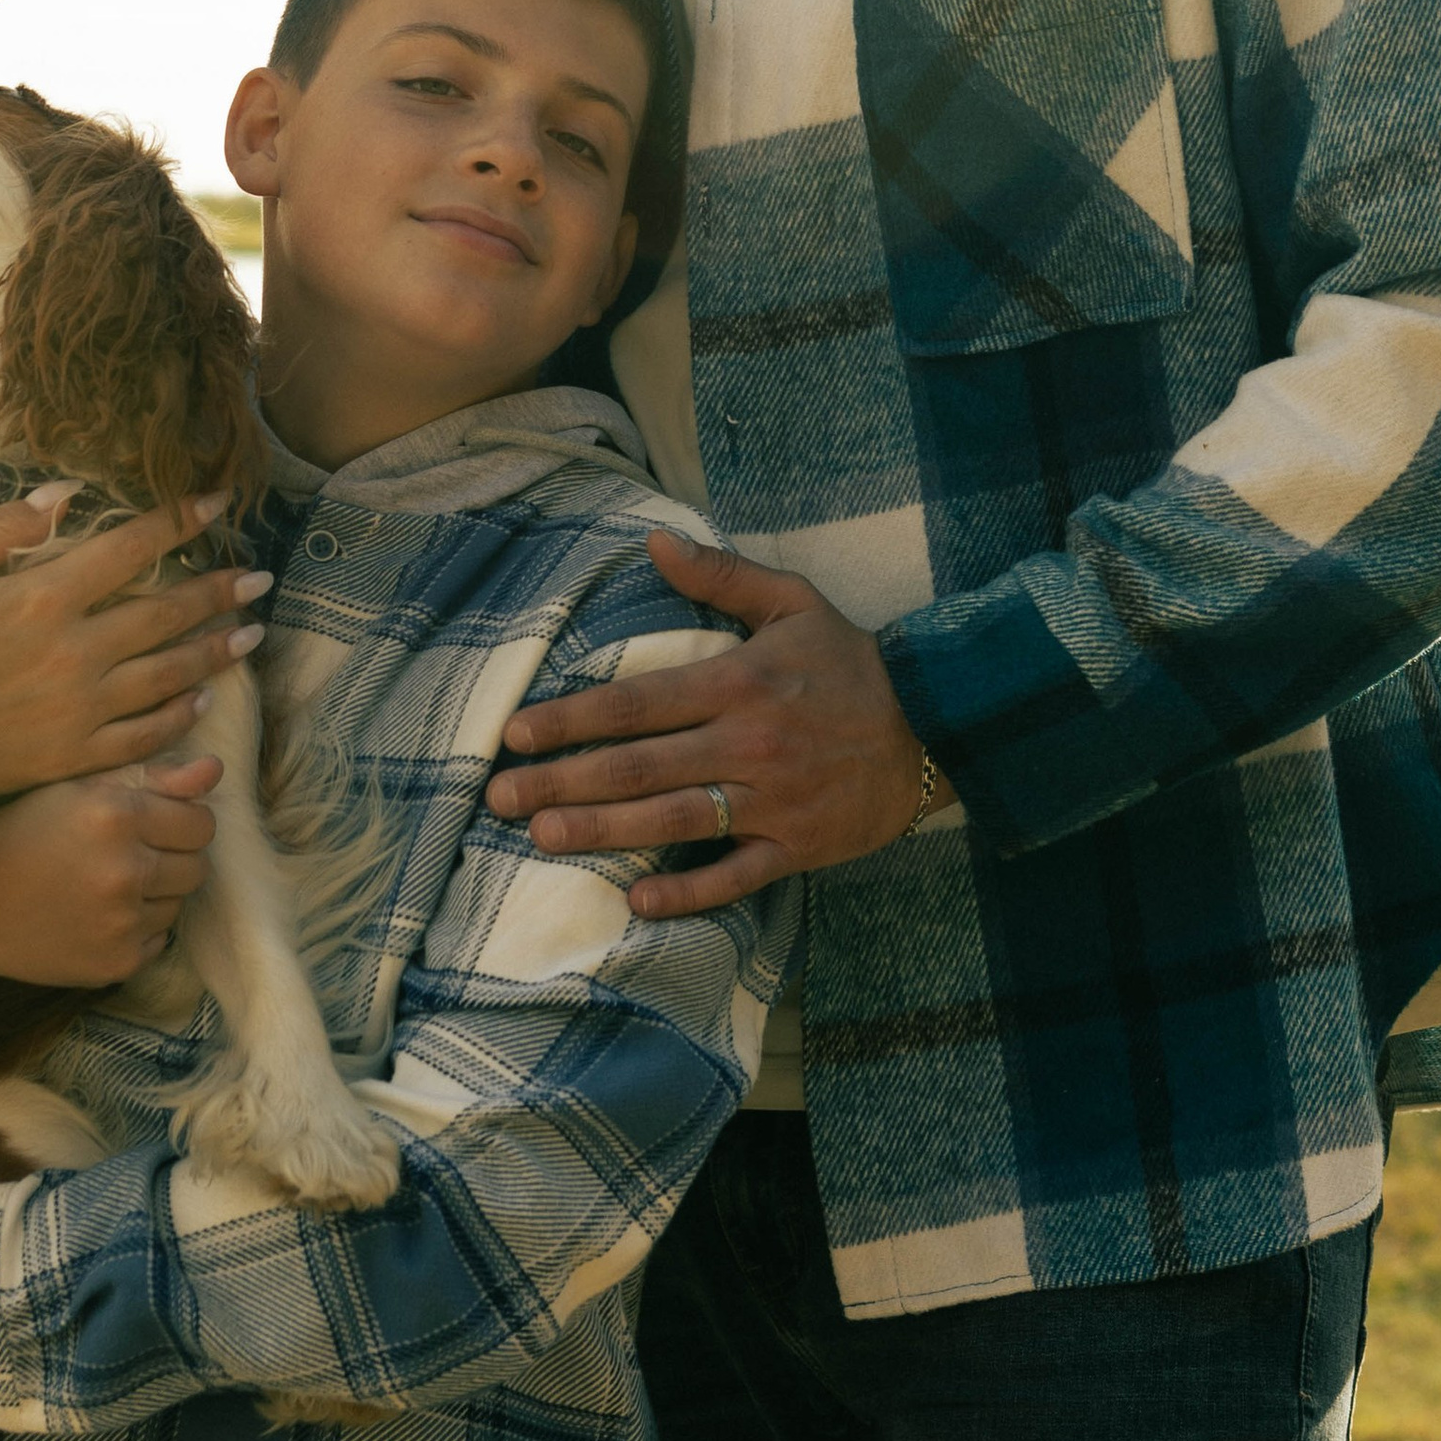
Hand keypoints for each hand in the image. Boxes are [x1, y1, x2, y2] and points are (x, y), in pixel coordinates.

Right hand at [0, 490, 270, 795]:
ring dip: (214, 652)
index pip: (132, 547)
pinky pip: (143, 735)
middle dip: (218, 591)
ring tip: (251, 634)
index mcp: (41, 597)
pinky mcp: (74, 755)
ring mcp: (79, 709)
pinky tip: (201, 701)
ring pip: (167, 674)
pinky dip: (178, 717)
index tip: (219, 502)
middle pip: (165, 613)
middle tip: (259, 578)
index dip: (180, 519)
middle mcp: (74, 652)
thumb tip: (63, 497)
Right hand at [0, 753, 219, 986]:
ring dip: (154, 895)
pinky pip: (155, 942)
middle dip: (173, 859)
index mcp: (117, 815)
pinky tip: (94, 915)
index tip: (158, 825)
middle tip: (131, 855)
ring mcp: (121, 923)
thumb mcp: (80, 788)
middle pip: (197, 868)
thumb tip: (216, 771)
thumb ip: (155, 778)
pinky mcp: (114, 963)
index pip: (201, 824)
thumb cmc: (22, 830)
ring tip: (105, 885)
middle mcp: (125, 870)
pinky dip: (135, 930)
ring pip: (177, 906)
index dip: (184, 823)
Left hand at [483, 527, 952, 916]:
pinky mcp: (798, 845)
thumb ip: (720, 575)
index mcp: (738, 682)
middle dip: (563, 781)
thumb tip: (654, 541)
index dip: (570, 718)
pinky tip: (636, 899)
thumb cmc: (853, 663)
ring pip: (673, 820)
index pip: (635, 702)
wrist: (939, 726)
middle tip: (500, 796)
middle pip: (637, 766)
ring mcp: (773, 799)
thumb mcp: (793, 602)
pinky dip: (688, 891)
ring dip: (603, 832)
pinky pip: (736, 874)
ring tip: (542, 838)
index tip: (516, 733)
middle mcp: (747, 743)